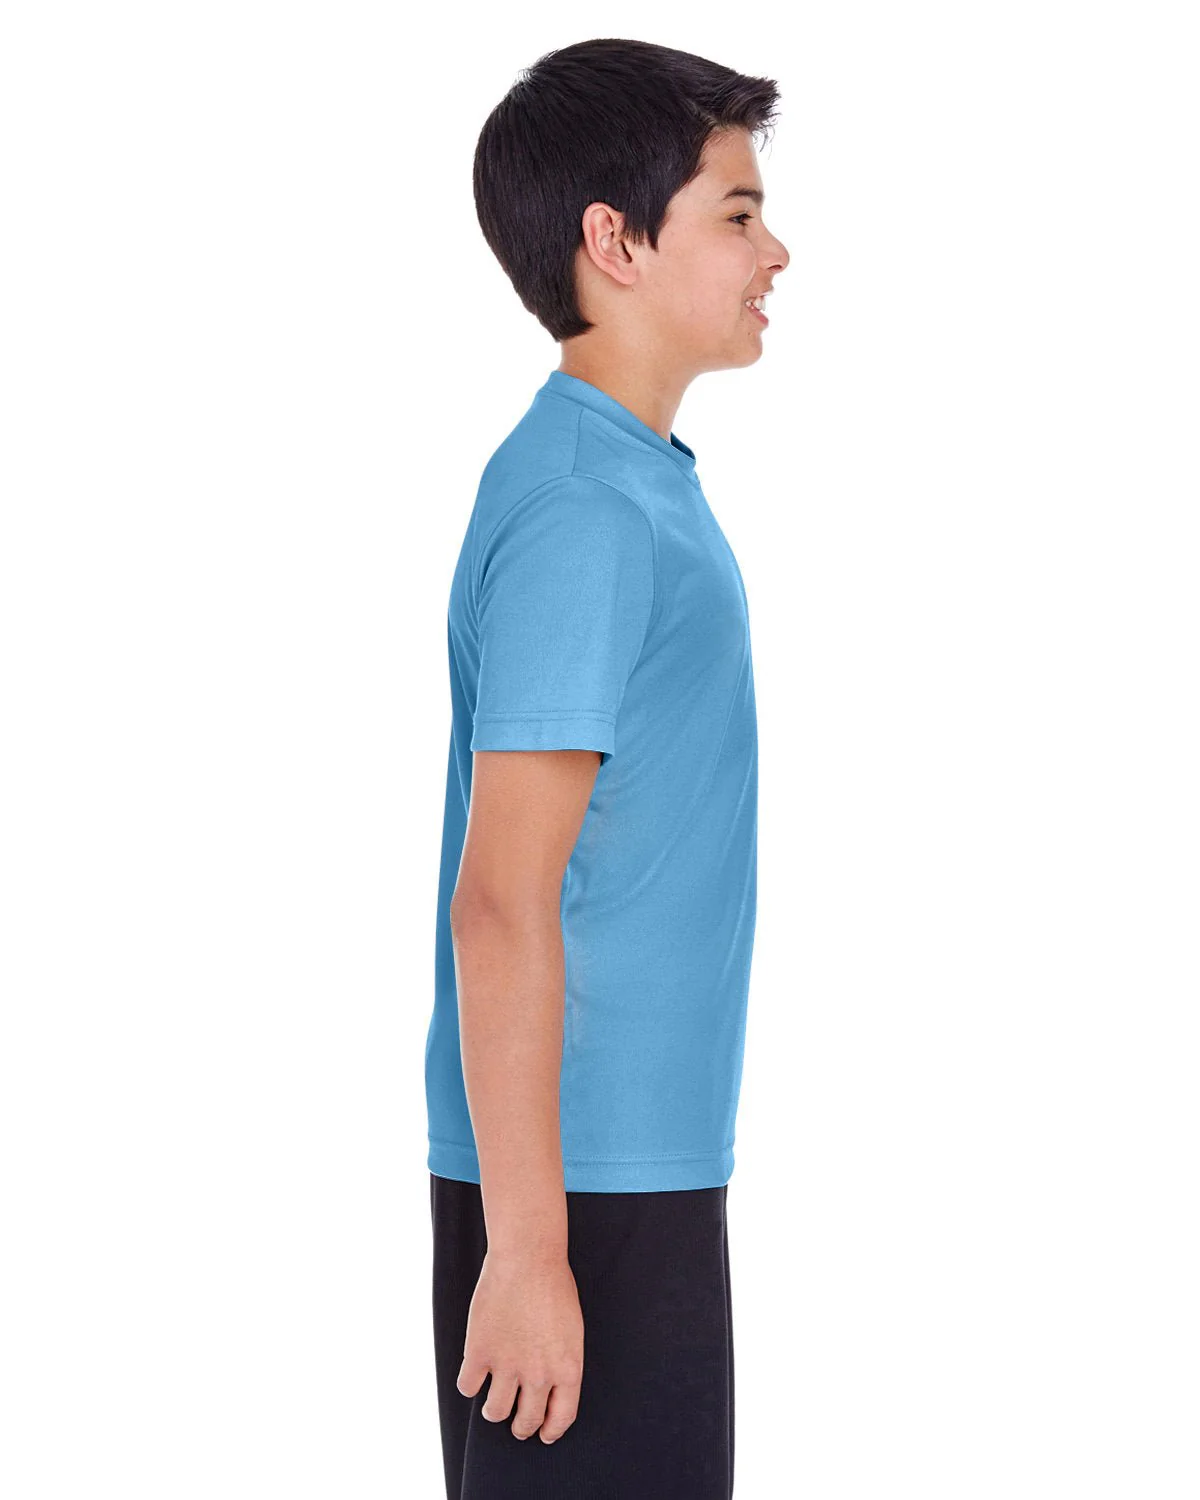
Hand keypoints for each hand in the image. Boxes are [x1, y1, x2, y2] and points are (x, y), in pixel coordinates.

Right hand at [456, 1247, 584, 1443]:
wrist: (528, 1257)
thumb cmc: (554, 1286)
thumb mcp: (572, 1330)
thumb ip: (560, 1363)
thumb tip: (548, 1389)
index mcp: (567, 1369)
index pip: (561, 1418)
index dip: (550, 1431)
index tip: (543, 1434)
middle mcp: (538, 1374)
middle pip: (526, 1420)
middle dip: (521, 1427)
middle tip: (516, 1424)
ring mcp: (507, 1365)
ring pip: (494, 1411)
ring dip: (493, 1410)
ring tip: (493, 1403)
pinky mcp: (479, 1352)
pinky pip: (468, 1386)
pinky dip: (469, 1383)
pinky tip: (474, 1374)